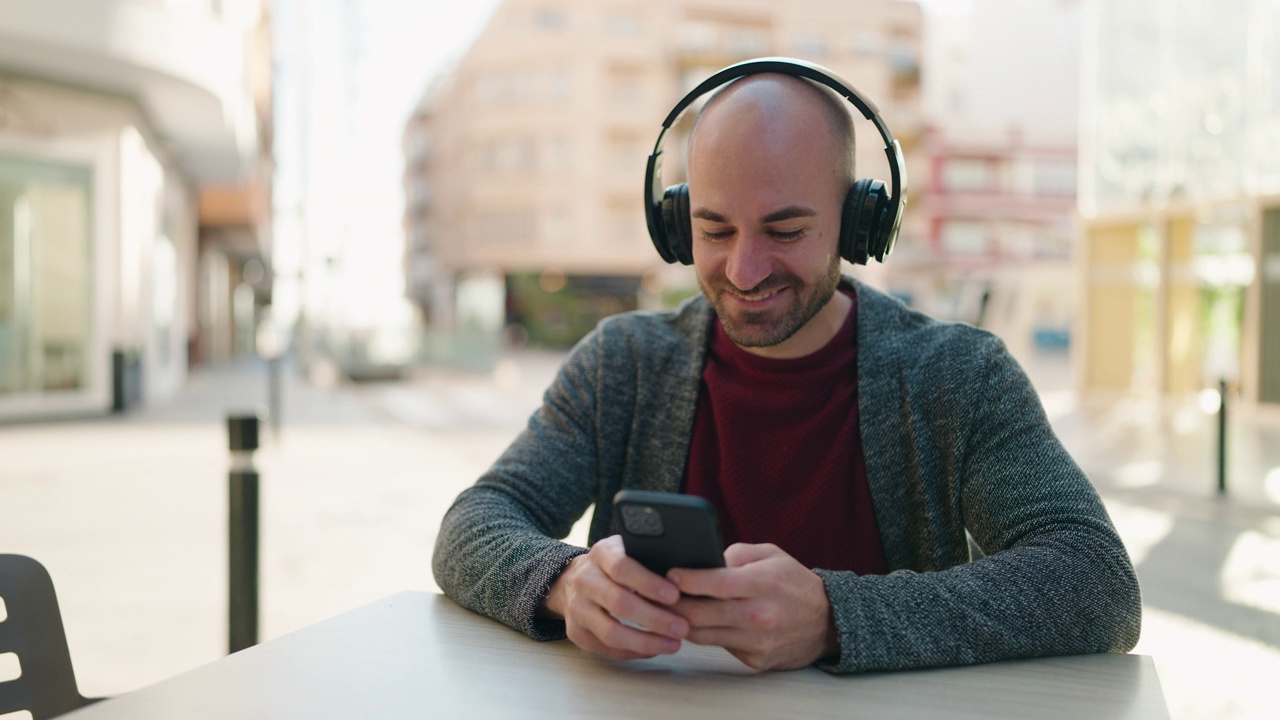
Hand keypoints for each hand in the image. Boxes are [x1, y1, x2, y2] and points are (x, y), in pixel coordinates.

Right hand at [539, 535, 689, 659]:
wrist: (574, 578)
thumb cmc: (614, 564)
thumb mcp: (629, 549)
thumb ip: (649, 557)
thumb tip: (686, 576)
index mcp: (600, 554)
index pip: (622, 568)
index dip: (649, 583)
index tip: (675, 595)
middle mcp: (584, 580)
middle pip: (619, 603)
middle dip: (655, 619)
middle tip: (682, 627)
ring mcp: (577, 608)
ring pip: (611, 632)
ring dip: (646, 642)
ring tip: (673, 644)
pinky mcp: (576, 632)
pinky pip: (606, 648)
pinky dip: (634, 651)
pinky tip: (654, 649)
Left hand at [668, 543, 838, 670]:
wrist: (829, 622)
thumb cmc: (794, 583)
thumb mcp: (770, 555)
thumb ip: (735, 554)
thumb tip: (701, 561)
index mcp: (762, 583)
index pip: (715, 583)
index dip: (686, 580)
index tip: (669, 574)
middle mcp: (759, 615)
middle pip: (700, 615)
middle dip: (672, 605)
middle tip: (658, 596)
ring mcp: (757, 642)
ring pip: (703, 635)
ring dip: (683, 622)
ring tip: (672, 609)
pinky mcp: (755, 661)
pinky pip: (720, 647)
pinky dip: (708, 635)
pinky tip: (703, 622)